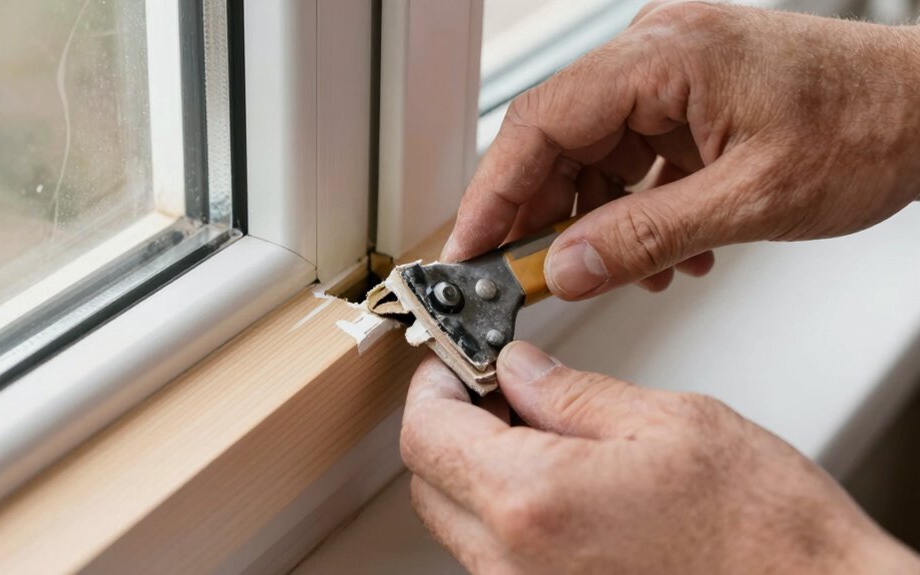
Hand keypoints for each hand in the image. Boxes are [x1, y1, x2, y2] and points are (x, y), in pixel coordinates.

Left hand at [401, 343, 919, 573]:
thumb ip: (571, 393)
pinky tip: (560, 479)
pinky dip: (507, 508)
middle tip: (501, 387)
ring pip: (458, 518)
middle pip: (430, 479)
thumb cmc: (764, 530)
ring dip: (478, 466)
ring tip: (541, 429)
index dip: (434, 382)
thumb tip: (516, 368)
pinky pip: (495, 555)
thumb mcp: (668, 422)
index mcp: (535, 501)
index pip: (425, 432)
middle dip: (451, 422)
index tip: (458, 360)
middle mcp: (514, 563)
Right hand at [443, 1, 919, 298]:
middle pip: (556, 138)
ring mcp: (669, 73)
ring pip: (592, 154)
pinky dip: (634, 208)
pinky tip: (666, 251)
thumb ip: (646, 237)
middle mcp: (655, 52)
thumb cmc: (870, 127)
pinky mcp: (685, 97)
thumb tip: (567, 269)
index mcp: (664, 55)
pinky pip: (630, 156)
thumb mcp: (750, 200)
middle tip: (528, 276)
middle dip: (541, 214)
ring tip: (624, 273)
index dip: (494, 192)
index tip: (469, 247)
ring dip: (596, 220)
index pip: (542, 122)